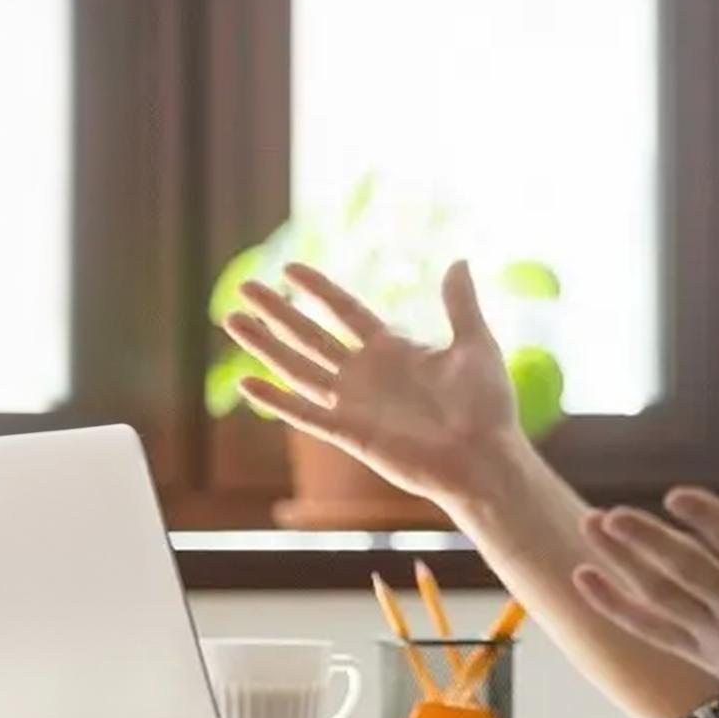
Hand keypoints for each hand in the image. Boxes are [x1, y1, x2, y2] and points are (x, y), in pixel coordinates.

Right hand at [220, 261, 523, 504]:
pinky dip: (277, 400)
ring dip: (265, 346)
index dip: (319, 290)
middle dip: (278, 312)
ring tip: (231, 320)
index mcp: (394, 350)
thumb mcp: (475, 345)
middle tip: (244, 287)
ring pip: (298, 368)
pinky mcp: (350, 434)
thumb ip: (460, 304)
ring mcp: (355, 404)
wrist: (485, 457)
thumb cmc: (487, 406)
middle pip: (311, 335)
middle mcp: (367, 374)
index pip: (346, 311)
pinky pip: (306, 414)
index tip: (290, 268)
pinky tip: (248, 382)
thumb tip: (459, 260)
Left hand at [572, 463, 718, 697]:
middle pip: (688, 574)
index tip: (677, 493)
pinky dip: (615, 605)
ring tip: (589, 525)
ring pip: (661, 597)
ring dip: (621, 564)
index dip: (708, 519)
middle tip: (611, 515)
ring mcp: (718, 634)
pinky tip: (584, 579)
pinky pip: (650, 628)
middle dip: (647, 545)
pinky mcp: (701, 650)